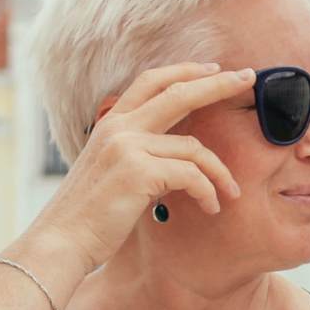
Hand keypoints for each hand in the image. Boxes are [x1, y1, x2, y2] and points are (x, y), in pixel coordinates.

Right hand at [4, 62, 252, 279]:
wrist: (62, 240)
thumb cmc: (90, 214)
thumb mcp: (109, 170)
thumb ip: (135, 152)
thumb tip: (171, 151)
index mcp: (111, 123)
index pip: (152, 81)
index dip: (185, 71)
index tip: (214, 69)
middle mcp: (119, 127)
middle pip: (179, 93)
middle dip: (218, 84)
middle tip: (247, 79)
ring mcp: (128, 147)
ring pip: (194, 147)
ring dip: (219, 172)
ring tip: (229, 194)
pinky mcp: (139, 172)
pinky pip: (191, 175)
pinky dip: (207, 192)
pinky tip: (210, 208)